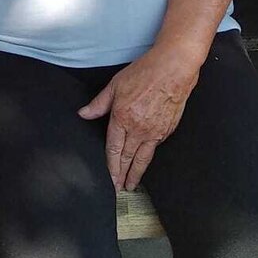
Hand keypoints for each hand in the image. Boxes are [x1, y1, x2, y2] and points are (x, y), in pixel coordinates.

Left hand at [77, 46, 199, 191]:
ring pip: (143, 159)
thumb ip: (99, 103)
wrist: (174, 69)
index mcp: (122, 118)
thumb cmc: (145, 72)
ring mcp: (155, 131)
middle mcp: (138, 129)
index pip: (114, 150)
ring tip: (132, 184)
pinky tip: (144, 161)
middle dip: (122, 176)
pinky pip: (155, 147)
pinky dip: (148, 157)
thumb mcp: (115, 84)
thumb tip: (83, 114)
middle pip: (127, 158)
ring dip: (136, 173)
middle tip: (119, 188)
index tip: (110, 180)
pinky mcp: (167, 130)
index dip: (111, 167)